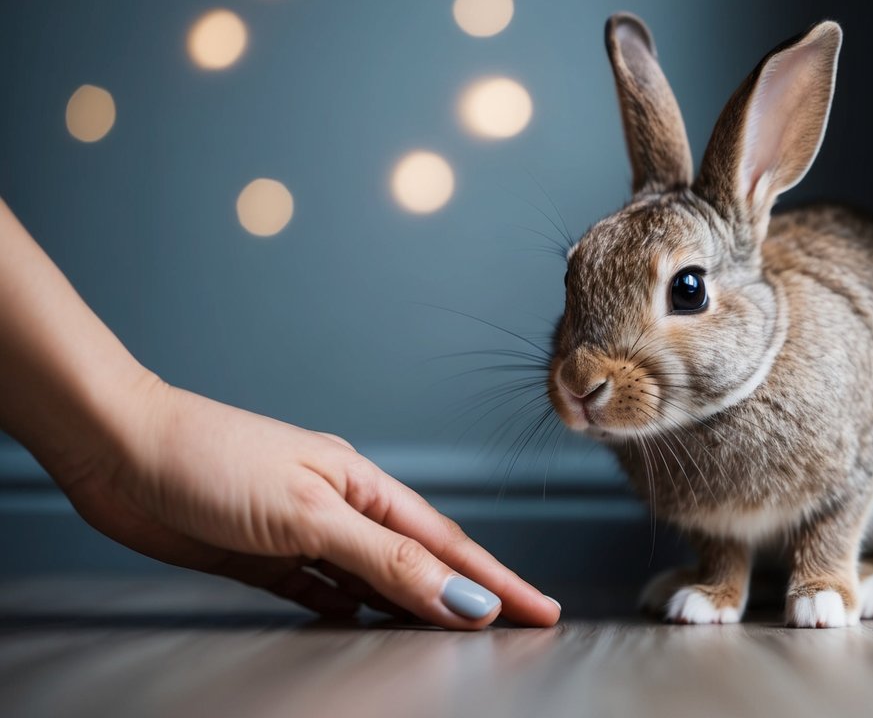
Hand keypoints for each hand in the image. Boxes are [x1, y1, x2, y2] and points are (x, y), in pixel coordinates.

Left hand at [54, 377, 560, 629]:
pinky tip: (358, 623)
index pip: (447, 543)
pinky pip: (319, 591)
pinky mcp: (261, 555)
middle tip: (514, 626)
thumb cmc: (210, 461)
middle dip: (468, 593)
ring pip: (373, 579)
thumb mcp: (308, 515)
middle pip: (419, 561)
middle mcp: (339, 507)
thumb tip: (457, 595)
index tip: (541, 608)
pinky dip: (346, 609)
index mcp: (361, 486)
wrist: (120, 448)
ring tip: (452, 634)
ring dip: (413, 606)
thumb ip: (384, 559)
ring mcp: (300, 531)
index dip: (497, 579)